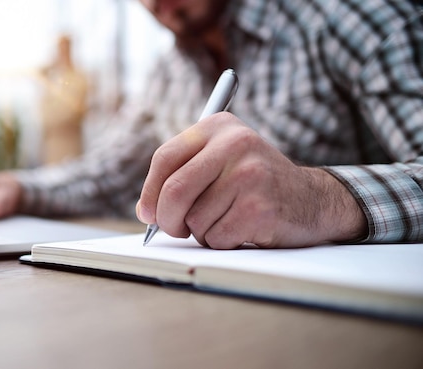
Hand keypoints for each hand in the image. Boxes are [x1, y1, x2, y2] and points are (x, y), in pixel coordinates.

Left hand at [135, 112, 365, 248]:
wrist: (312, 199)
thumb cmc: (254, 184)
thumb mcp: (220, 162)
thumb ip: (181, 176)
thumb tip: (144, 211)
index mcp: (218, 126)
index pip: (164, 158)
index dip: (149, 191)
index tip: (147, 213)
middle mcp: (235, 143)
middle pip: (174, 191)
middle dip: (166, 220)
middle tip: (174, 229)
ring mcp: (249, 174)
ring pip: (194, 219)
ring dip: (201, 231)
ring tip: (227, 218)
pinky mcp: (259, 206)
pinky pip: (215, 237)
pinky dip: (221, 242)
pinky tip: (243, 228)